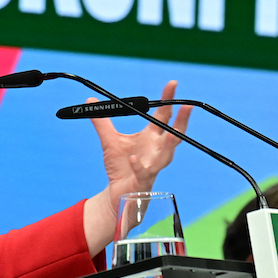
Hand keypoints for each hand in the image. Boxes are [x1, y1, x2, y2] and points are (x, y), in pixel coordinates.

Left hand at [90, 80, 192, 218]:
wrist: (118, 193)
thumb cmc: (120, 166)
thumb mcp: (109, 140)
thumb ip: (101, 121)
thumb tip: (91, 100)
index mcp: (151, 138)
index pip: (163, 116)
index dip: (168, 100)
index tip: (173, 84)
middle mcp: (157, 150)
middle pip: (174, 133)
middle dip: (181, 119)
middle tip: (187, 105)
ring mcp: (153, 166)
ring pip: (167, 155)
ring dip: (170, 144)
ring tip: (173, 133)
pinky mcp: (144, 181)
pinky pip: (144, 173)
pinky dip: (139, 166)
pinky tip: (134, 160)